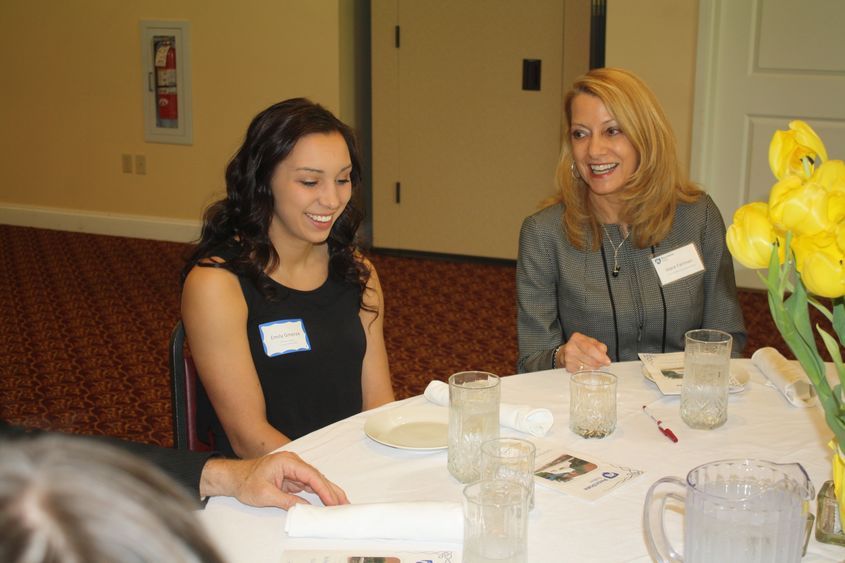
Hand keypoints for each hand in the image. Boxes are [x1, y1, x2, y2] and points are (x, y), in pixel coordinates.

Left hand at [199, 451, 348, 509]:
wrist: (234, 477)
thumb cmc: (246, 482)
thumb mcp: (265, 494)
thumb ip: (286, 500)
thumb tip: (304, 507)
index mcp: (288, 462)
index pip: (311, 475)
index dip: (324, 489)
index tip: (333, 501)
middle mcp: (293, 462)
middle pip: (317, 476)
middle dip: (331, 490)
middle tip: (345, 502)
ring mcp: (294, 469)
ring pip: (315, 480)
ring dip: (327, 491)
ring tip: (341, 502)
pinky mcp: (292, 477)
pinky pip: (309, 484)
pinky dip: (319, 492)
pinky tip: (328, 499)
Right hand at [557, 332, 610, 371]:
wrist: (566, 352)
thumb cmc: (581, 346)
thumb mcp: (591, 342)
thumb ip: (600, 346)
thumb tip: (604, 356)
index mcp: (577, 338)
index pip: (590, 349)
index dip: (600, 356)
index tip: (607, 362)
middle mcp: (570, 348)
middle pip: (590, 359)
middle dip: (599, 363)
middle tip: (601, 363)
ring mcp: (568, 358)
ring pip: (588, 367)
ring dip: (594, 367)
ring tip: (592, 363)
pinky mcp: (568, 367)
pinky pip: (583, 372)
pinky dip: (587, 370)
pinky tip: (585, 365)